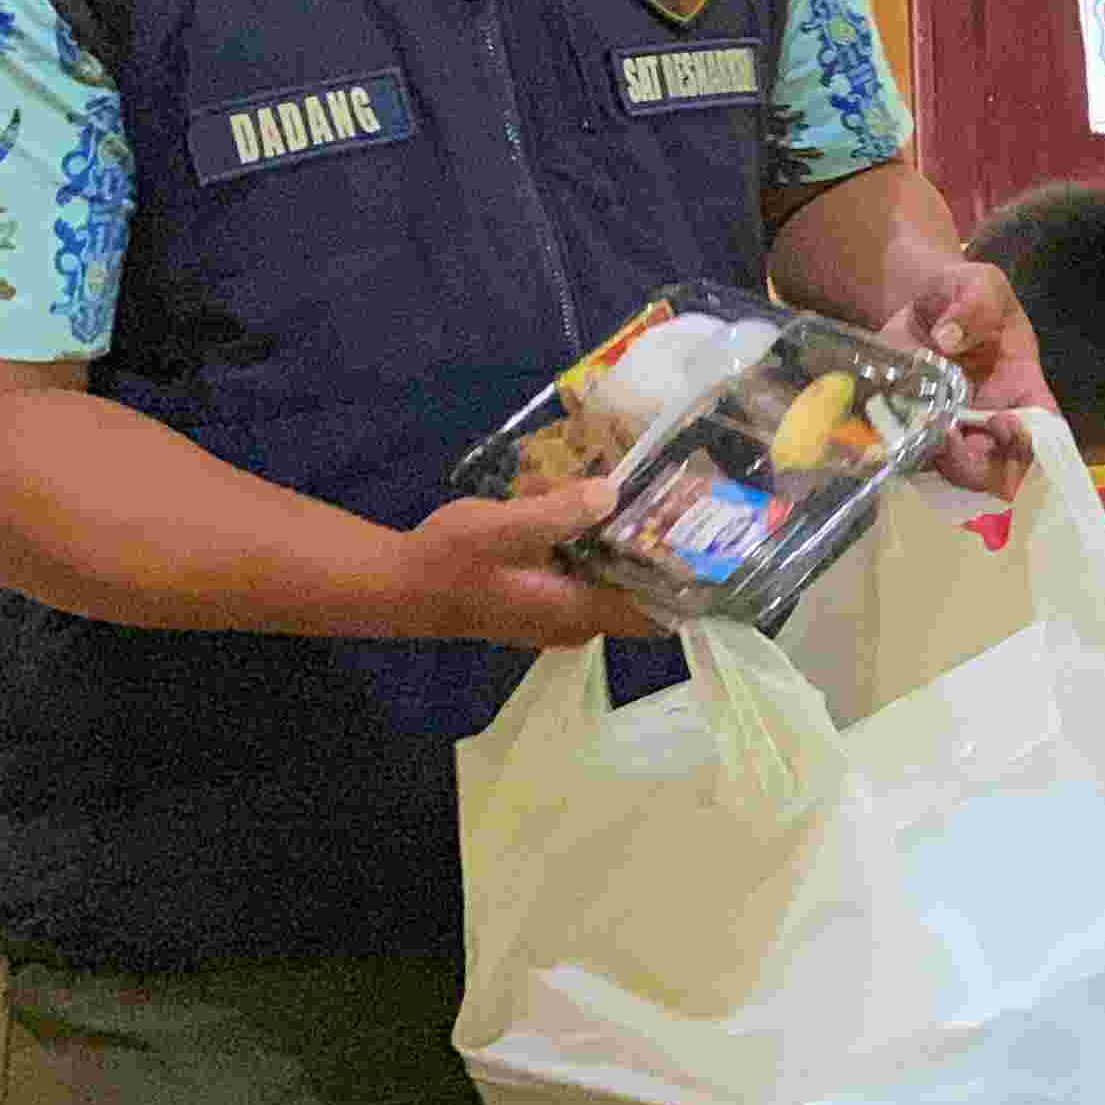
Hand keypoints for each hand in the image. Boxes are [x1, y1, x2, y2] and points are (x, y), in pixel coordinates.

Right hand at [412, 479, 666, 645]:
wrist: (399, 584)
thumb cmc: (450, 561)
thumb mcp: (504, 528)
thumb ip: (558, 513)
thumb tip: (611, 493)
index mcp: (578, 612)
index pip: (657, 611)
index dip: (687, 578)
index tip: (706, 535)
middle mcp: (577, 619)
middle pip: (638, 586)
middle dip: (653, 542)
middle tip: (671, 492)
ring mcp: (558, 609)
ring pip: (608, 571)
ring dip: (614, 534)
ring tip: (622, 485)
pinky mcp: (541, 594)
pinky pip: (581, 565)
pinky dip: (584, 535)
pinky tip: (570, 495)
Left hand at [877, 259, 1055, 492]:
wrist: (918, 301)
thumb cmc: (962, 292)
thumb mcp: (979, 284)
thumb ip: (975, 305)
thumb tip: (949, 338)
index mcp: (1022, 387)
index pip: (1045, 431)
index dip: (1033, 445)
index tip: (1004, 425)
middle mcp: (993, 420)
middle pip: (1001, 469)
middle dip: (976, 465)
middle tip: (945, 434)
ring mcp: (956, 431)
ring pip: (957, 473)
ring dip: (938, 461)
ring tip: (916, 425)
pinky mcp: (918, 432)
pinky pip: (916, 460)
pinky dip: (903, 453)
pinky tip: (890, 430)